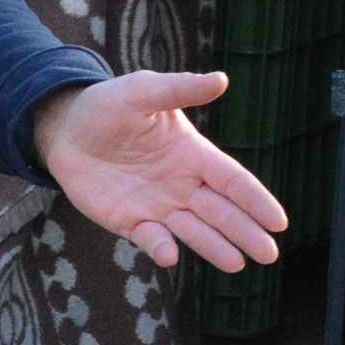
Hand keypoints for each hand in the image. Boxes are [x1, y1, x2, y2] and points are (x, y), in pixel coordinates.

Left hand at [30, 72, 289, 272]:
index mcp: (193, 154)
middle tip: (269, 254)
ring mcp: (157, 206)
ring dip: (214, 247)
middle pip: (221, 212)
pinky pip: (150, 238)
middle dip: (245, 232)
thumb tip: (221, 79)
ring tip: (237, 264)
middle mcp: (182, 185)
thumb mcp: (142, 91)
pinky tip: (170, 256)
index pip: (233, 180)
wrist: (65, 129)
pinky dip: (160, 247)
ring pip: (193, 230)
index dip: (256, 200)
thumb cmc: (108, 106)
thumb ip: (179, 89)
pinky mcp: (128, 221)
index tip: (279, 221)